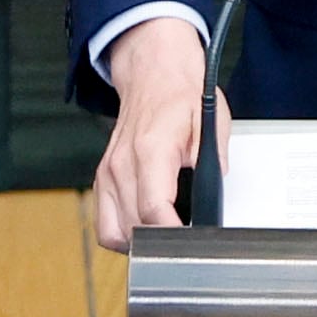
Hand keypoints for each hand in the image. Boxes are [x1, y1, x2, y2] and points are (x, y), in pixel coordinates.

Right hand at [92, 16, 230, 249]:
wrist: (154, 71)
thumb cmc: (182, 93)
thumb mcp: (212, 119)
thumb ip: (213, 159)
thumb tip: (214, 194)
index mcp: (151, 148)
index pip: (153, 209)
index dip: (172, 235)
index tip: (189, 245)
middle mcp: (122, 164)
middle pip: (134, 227)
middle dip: (161, 242)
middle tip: (186, 245)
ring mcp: (108, 172)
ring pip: (114, 232)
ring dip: (139, 242)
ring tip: (164, 238)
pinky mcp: (102, 178)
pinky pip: (105, 223)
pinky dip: (123, 233)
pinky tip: (144, 228)